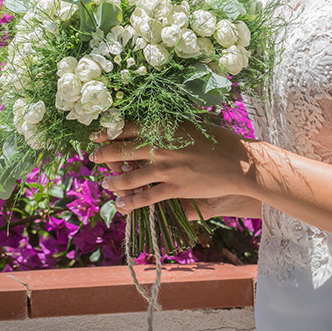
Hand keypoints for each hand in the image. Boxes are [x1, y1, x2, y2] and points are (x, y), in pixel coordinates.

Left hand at [90, 123, 255, 214]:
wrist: (238, 162)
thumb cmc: (217, 141)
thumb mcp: (189, 126)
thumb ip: (168, 128)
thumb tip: (151, 127)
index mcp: (163, 127)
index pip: (127, 128)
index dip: (108, 132)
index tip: (96, 135)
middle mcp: (160, 147)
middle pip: (122, 151)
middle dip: (103, 154)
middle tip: (94, 157)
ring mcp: (166, 169)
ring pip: (129, 177)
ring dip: (113, 181)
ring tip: (106, 183)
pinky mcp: (174, 188)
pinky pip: (146, 197)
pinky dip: (131, 202)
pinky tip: (121, 204)